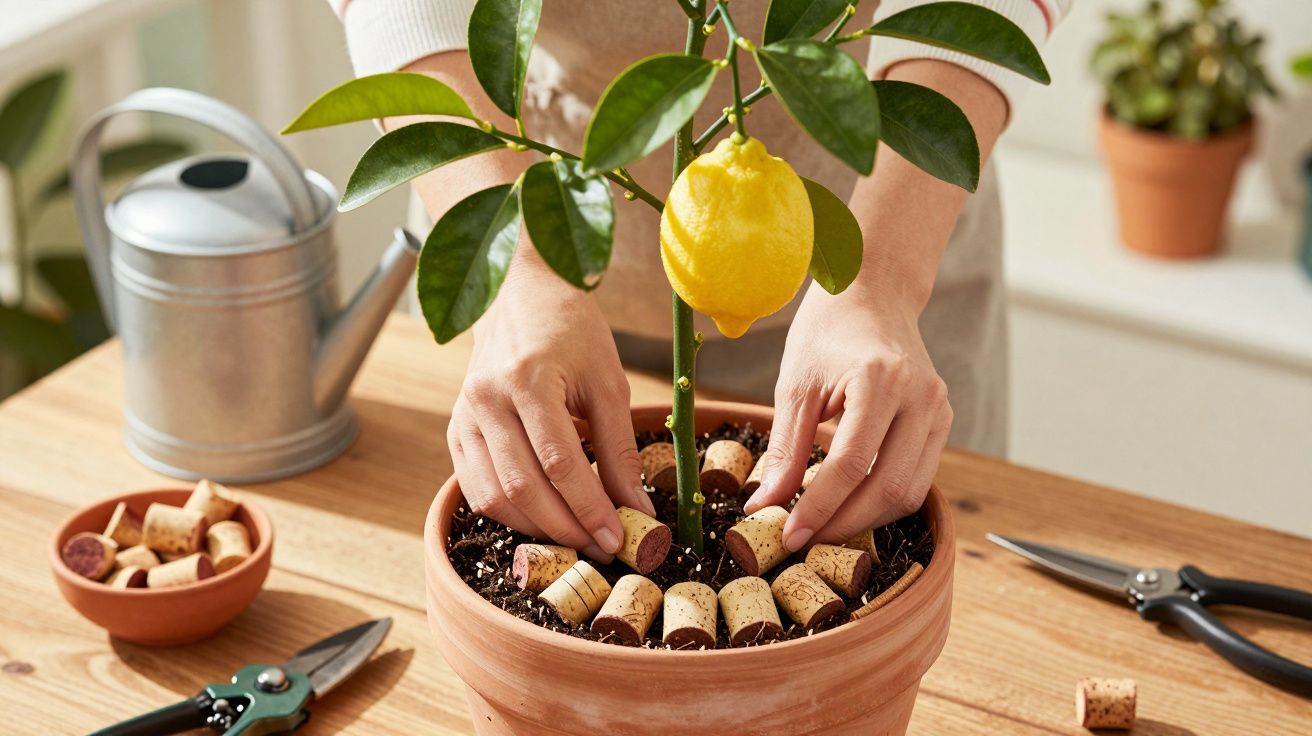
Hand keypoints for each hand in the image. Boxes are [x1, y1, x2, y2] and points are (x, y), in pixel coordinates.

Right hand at [447, 252, 654, 561]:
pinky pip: (475, 488)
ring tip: (575, 536)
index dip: (590, 508)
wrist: (517, 292)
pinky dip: (510, 513)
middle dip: (566, 527)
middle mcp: (487, 400)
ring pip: (494, 496)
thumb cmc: (570, 329)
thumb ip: (621, 446)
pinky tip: (541, 518)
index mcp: (529, 379)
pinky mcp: (455, 428)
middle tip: (601, 547)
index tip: (619, 538)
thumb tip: (638, 508)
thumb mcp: (607, 379)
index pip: (561, 463)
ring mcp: (464, 415)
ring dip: (537, 528)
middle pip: (524, 487)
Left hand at [744, 282, 952, 550]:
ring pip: (910, 492)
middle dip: (844, 524)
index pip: (850, 464)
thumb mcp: (795, 386)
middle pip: (888, 488)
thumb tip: (765, 507)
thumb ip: (784, 450)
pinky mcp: (942, 422)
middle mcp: (921, 397)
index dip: (818, 508)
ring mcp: (939, 410)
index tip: (788, 535)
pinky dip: (883, 500)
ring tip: (822, 527)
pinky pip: (918, 478)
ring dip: (866, 520)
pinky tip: (849, 504)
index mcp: (881, 379)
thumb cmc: (827, 332)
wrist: (872, 295)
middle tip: (803, 540)